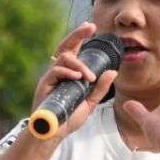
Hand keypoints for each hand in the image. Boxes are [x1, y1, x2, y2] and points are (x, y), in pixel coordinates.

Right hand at [30, 22, 119, 142]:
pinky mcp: (45, 84)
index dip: (80, 36)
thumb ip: (100, 88)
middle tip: (89, 28)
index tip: (91, 26)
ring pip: (64, 58)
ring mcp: (51, 77)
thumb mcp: (90, 102)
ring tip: (89, 77)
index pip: (74, 50)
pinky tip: (77, 78)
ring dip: (79, 64)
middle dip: (77, 35)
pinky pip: (55, 71)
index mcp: (69, 73)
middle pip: (65, 46)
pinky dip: (68, 72)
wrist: (54, 133)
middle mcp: (59, 71)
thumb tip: (114, 72)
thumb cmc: (69, 117)